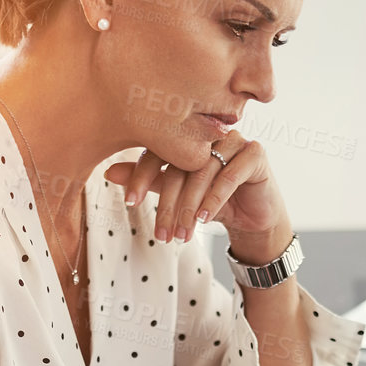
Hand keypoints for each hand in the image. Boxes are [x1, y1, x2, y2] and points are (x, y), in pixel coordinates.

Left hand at [105, 131, 286, 247]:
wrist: (253, 218)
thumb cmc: (214, 202)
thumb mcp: (178, 193)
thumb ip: (149, 180)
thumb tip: (110, 172)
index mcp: (187, 135)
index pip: (159, 150)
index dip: (141, 176)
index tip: (130, 203)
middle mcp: (209, 132)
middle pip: (181, 163)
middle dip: (168, 203)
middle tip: (161, 232)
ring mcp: (234, 139)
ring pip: (204, 171)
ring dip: (191, 206)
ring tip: (183, 233)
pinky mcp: (255, 152)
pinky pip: (230, 175)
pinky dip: (215, 199)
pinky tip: (204, 219)